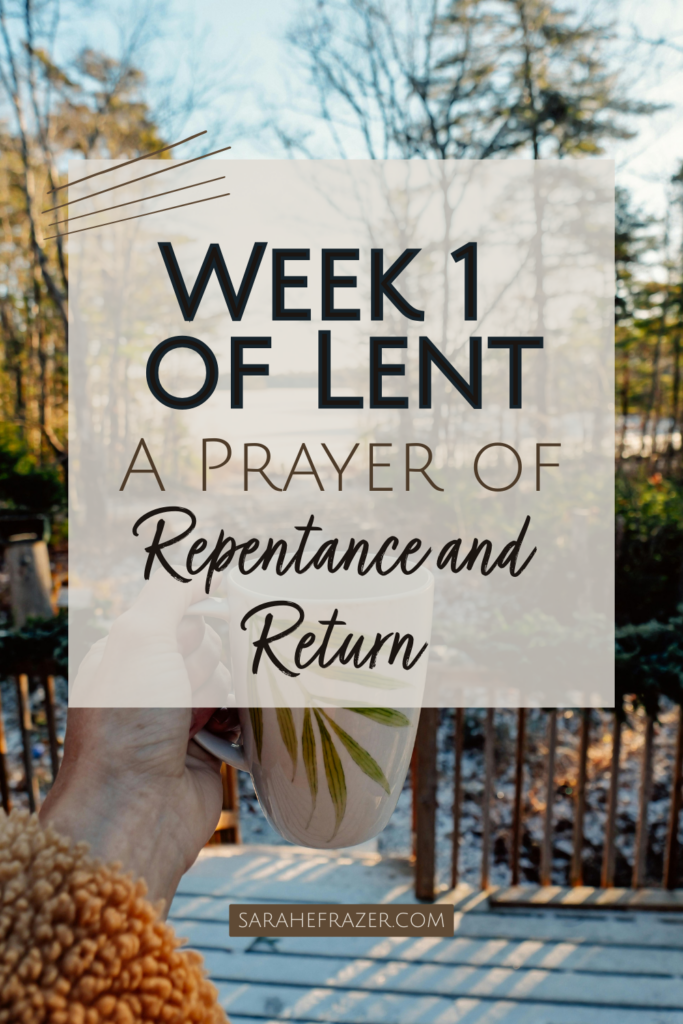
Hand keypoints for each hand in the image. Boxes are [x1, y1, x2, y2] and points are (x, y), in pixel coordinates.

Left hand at [40, 571, 230, 911]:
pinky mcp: (209, 750)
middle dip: (221, 652)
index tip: (234, 607)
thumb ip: (172, 590)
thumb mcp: (142, 636)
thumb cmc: (127, 722)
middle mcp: (154, 683)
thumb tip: (204, 560)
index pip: (181, 611)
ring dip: (237, 685)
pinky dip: (250, 717)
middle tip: (208, 673)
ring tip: (226, 701)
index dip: (207, 609)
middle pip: (211, 644)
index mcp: (130, 652)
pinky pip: (242, 719)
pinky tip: (252, 717)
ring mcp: (182, 718)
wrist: (134, 812)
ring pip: (230, 680)